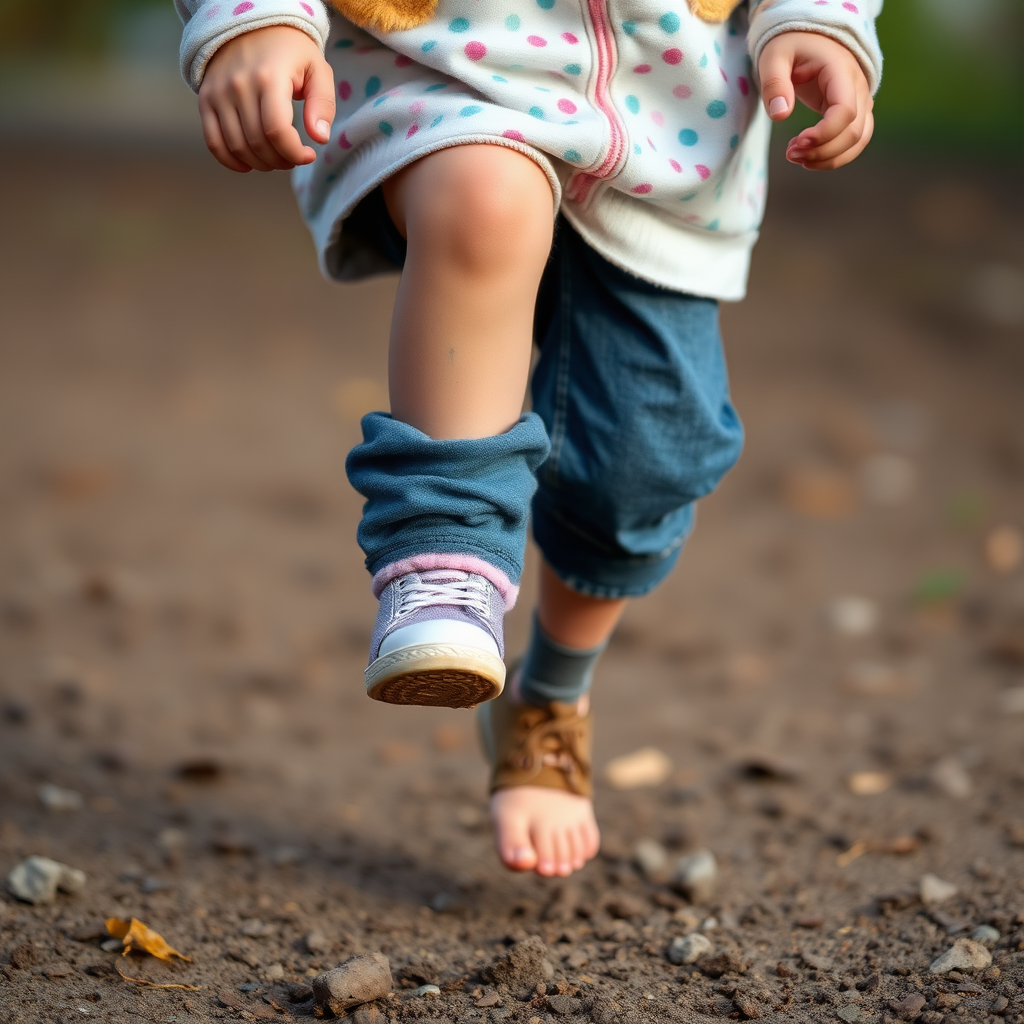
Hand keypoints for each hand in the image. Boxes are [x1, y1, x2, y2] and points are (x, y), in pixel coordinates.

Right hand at [198, 25, 334, 172]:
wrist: (249, 24)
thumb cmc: (290, 51)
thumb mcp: (317, 69)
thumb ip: (323, 104)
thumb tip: (320, 138)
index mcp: (269, 77)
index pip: (278, 131)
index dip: (295, 153)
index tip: (308, 155)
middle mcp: (239, 86)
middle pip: (259, 143)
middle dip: (282, 160)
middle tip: (294, 157)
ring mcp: (218, 93)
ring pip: (238, 147)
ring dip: (261, 163)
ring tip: (277, 158)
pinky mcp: (206, 100)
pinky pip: (213, 141)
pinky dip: (230, 160)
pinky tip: (249, 165)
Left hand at [758, 31, 872, 170]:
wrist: (808, 39)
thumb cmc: (791, 47)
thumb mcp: (774, 58)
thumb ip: (774, 83)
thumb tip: (780, 115)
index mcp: (841, 71)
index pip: (845, 111)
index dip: (824, 133)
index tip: (797, 142)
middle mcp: (858, 87)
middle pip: (852, 132)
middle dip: (820, 150)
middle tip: (789, 153)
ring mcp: (860, 101)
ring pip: (858, 141)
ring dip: (828, 158)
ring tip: (796, 157)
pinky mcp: (854, 113)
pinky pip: (855, 142)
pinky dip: (834, 157)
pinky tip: (808, 158)